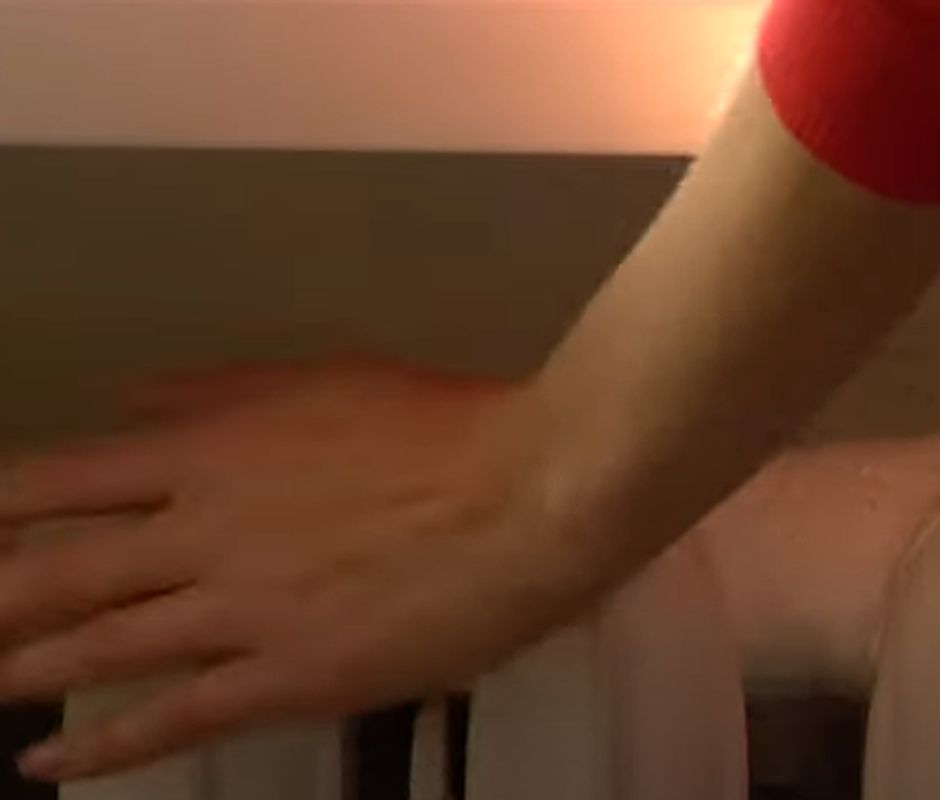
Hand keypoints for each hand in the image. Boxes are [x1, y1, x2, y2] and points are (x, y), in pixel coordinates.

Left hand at [0, 360, 586, 781]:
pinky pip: (173, 719)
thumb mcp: (328, 382)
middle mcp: (200, 532)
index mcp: (210, 452)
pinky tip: (51, 765)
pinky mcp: (287, 678)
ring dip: (26, 671)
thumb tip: (132, 399)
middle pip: (55, 574)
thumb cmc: (441, 429)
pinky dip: (102, 749)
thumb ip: (223, 392)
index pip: (62, 479)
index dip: (1, 508)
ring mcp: (238, 612)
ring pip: (98, 650)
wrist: (528, 499)